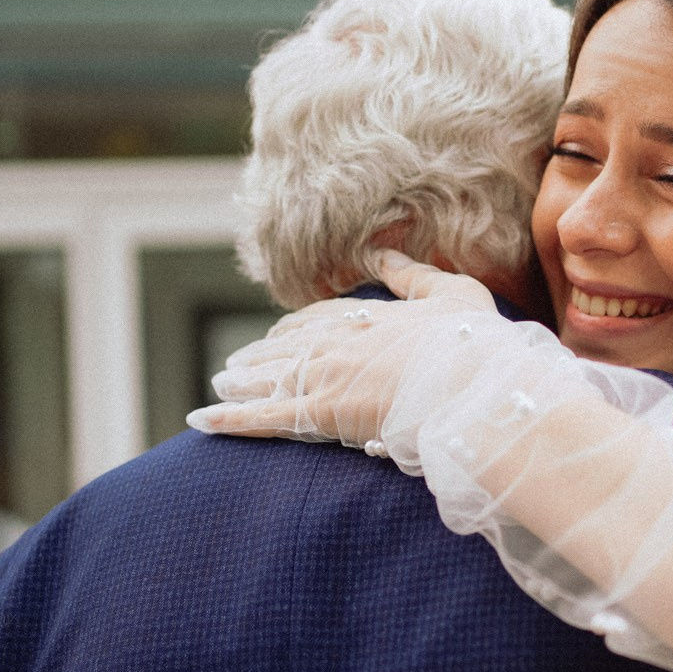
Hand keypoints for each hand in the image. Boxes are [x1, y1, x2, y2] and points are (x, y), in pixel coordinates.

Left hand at [187, 251, 512, 469]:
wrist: (472, 385)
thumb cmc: (472, 343)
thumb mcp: (451, 294)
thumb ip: (412, 274)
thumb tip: (382, 250)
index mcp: (368, 315)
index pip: (318, 319)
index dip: (293, 328)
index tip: (277, 335)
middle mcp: (338, 342)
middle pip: (286, 347)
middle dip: (258, 354)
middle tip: (235, 363)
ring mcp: (325, 376)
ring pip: (269, 377)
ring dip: (240, 381)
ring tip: (219, 384)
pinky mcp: (319, 414)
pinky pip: (264, 417)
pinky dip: (228, 418)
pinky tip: (199, 421)